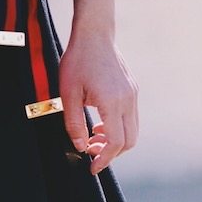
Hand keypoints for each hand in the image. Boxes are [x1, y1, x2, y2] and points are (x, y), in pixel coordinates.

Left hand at [58, 29, 138, 174]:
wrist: (94, 34)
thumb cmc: (78, 61)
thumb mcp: (68, 95)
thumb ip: (73, 124)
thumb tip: (81, 147)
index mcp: (113, 101)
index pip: (115, 142)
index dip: (104, 159)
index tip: (92, 168)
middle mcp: (128, 99)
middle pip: (129, 141)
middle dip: (111, 154)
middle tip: (91, 154)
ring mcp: (132, 94)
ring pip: (132, 131)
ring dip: (114, 142)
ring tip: (92, 140)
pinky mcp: (132, 90)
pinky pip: (130, 119)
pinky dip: (117, 129)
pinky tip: (99, 126)